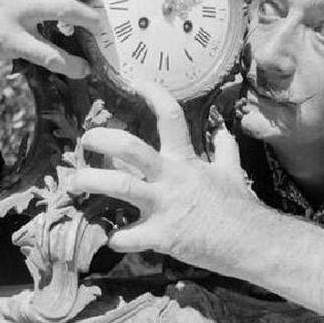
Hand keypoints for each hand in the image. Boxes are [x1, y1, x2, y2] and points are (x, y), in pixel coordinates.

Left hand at [67, 80, 262, 273]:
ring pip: (120, 187)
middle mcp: (170, 178)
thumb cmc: (238, 206)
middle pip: (131, 148)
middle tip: (85, 139)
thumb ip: (225, 150)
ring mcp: (164, 205)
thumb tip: (223, 131)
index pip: (171, 117)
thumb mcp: (232, 172)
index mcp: (185, 161)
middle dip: (103, 138)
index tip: (137, 81)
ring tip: (73, 183)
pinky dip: (117, 239)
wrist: (251, 241)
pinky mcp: (162, 235)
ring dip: (92, 182)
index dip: (154, 94)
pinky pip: (129, 237)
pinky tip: (113, 239)